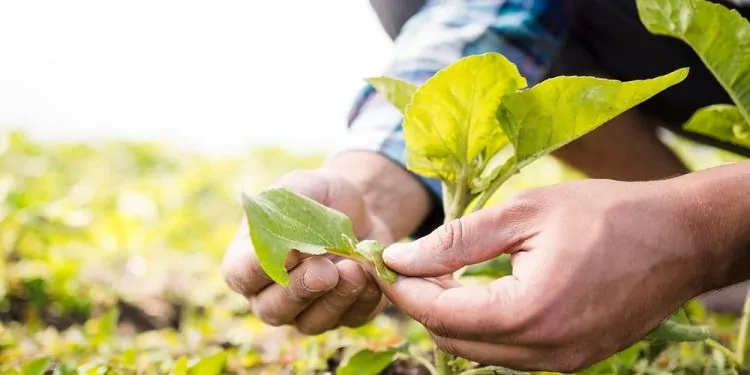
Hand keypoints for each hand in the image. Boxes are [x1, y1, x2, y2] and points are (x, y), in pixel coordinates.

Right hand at [222, 169, 391, 334]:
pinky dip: (363, 299)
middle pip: (273, 309)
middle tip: (324, 270)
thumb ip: (286, 210)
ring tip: (353, 269)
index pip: (241, 275)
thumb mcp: (301, 187)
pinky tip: (371, 274)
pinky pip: (350, 318)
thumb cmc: (319, 197)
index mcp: (249, 261)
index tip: (287, 251)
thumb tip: (289, 246)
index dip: (259, 269)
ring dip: (334, 299)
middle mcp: (271, 294)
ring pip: (311, 322)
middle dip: (300, 290)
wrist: (361, 209)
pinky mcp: (344, 315)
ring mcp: (306, 310)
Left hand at [374, 178, 712, 371]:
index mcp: (529, 312)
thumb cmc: (607, 214)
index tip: (382, 261)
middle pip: (454, 339)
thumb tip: (400, 257)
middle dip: (422, 303)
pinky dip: (483, 325)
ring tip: (437, 273)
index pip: (440, 314)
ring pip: (479, 351)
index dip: (404, 288)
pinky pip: (509, 351)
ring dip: (451, 316)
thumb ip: (456, 240)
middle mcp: (544, 351)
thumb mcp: (524, 214)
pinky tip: (477, 291)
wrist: (681, 238)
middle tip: (405, 265)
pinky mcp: (572, 360)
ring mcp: (561, 363)